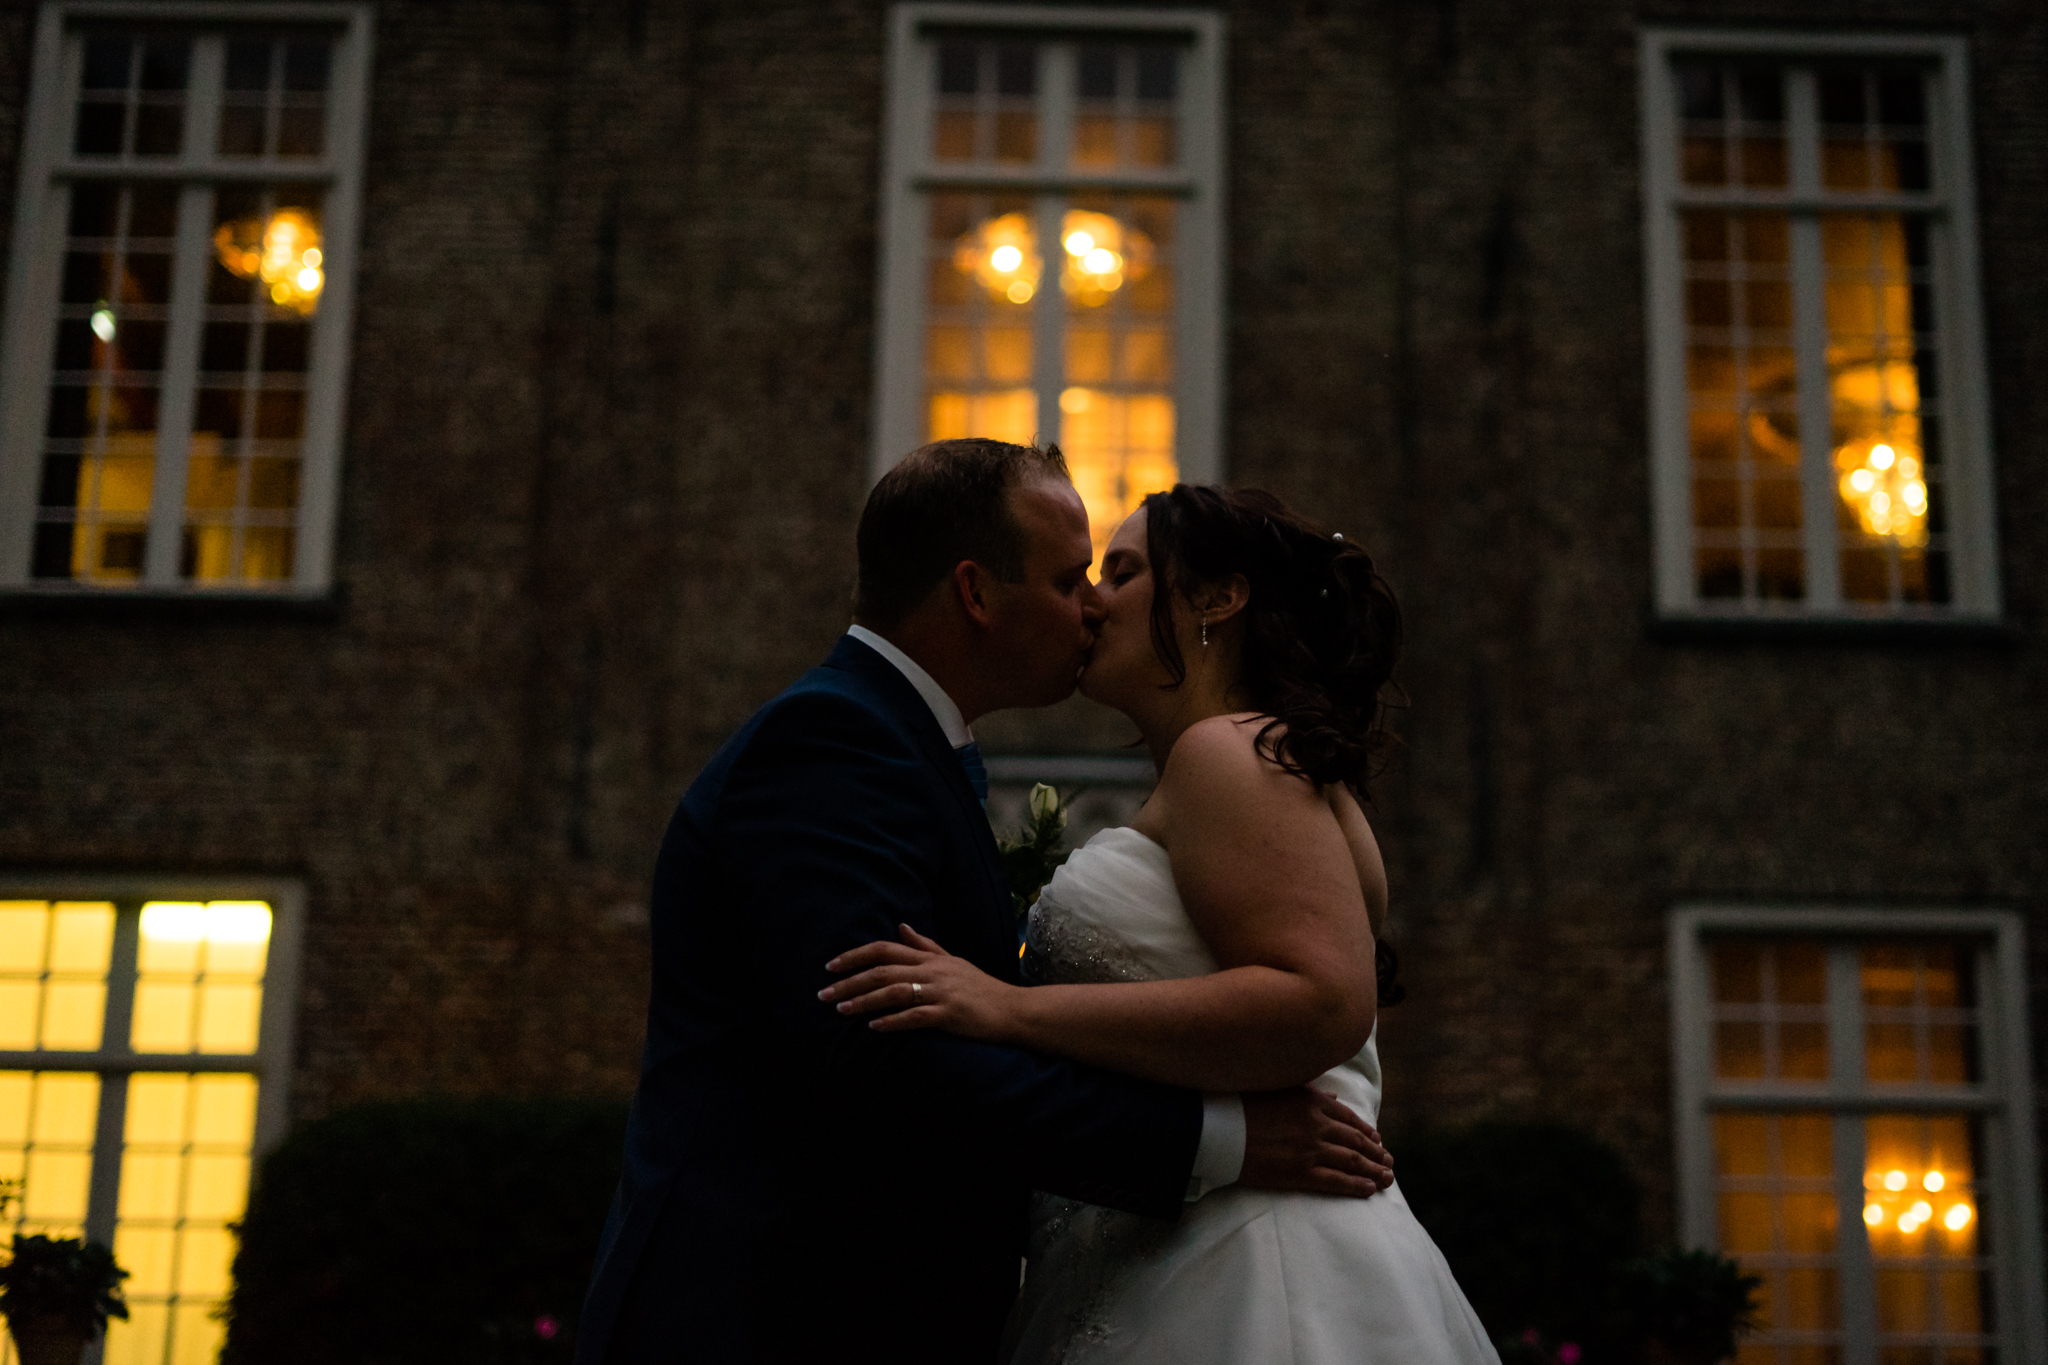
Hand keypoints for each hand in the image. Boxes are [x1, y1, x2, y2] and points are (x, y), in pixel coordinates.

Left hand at [821, 924, 1022, 1041]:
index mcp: (930, 958)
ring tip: (841, 1010)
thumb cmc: (980, 988)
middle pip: (883, 970)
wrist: (1013, 1010)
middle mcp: (933, 971)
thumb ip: (925, 946)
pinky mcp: (950, 1014)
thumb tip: (901, 926)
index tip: (830, 967)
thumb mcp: (953, 961)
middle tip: (823, 994)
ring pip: (894, 991)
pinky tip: (873, 1027)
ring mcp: (941, 992)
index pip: (885, 948)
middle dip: (849, 981)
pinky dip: (892, 1021)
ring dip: (864, 1001)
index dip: (854, 955)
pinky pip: (915, 1016)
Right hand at [1237, 1087, 1391, 1198]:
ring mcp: (1310, 1150)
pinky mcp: (1299, 1173)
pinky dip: (1356, 1186)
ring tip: (1387, 1179)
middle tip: (1389, 1162)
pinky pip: (1336, 1182)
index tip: (1377, 1140)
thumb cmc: (1243, 1105)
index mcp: (1311, 1101)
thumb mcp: (1279, 1089)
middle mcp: (1316, 1125)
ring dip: (1374, 1171)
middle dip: (1377, 1153)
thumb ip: (1310, 1092)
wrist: (1218, 1129)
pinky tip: (1369, 1190)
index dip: (1367, 1131)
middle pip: (1357, 1141)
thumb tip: (1334, 1097)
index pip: (1350, 1118)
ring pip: (1352, 1162)